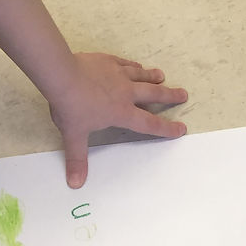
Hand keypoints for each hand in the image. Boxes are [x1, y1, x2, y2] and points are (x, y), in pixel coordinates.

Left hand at [48, 52, 187, 188]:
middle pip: (153, 94)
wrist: (62, 75)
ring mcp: (118, 74)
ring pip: (141, 75)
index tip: (181, 129)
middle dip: (170, 95)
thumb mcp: (74, 135)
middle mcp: (125, 92)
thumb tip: (75, 185)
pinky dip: (133, 65)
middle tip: (184, 94)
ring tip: (162, 76)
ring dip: (153, 76)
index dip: (166, 128)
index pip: (149, 124)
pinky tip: (136, 65)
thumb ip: (77, 159)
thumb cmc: (71, 107)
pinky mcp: (107, 61)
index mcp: (121, 112)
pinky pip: (124, 63)